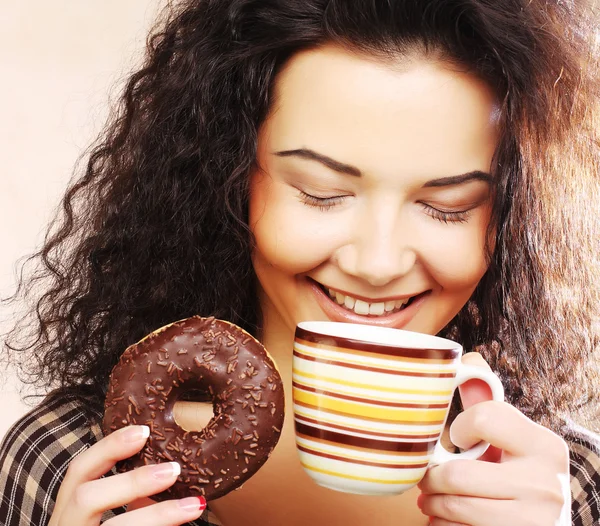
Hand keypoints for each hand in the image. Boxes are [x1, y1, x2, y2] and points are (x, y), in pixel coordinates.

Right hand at [48, 425, 205, 525]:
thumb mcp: (103, 520)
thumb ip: (126, 500)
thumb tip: (166, 473)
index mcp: (67, 514)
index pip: (77, 472)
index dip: (108, 448)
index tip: (144, 431)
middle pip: (86, 498)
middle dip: (132, 481)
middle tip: (174, 470)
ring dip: (156, 515)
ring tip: (194, 506)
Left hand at [417, 353, 569, 525]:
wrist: (547, 523)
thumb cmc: (521, 472)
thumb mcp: (513, 437)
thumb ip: (488, 402)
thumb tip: (466, 359)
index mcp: (543, 444)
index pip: (484, 418)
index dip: (460, 427)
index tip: (456, 437)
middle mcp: (545, 483)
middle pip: (459, 474)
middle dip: (432, 477)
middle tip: (425, 477)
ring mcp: (534, 518)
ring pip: (457, 507)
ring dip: (433, 504)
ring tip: (430, 499)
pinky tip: (445, 519)